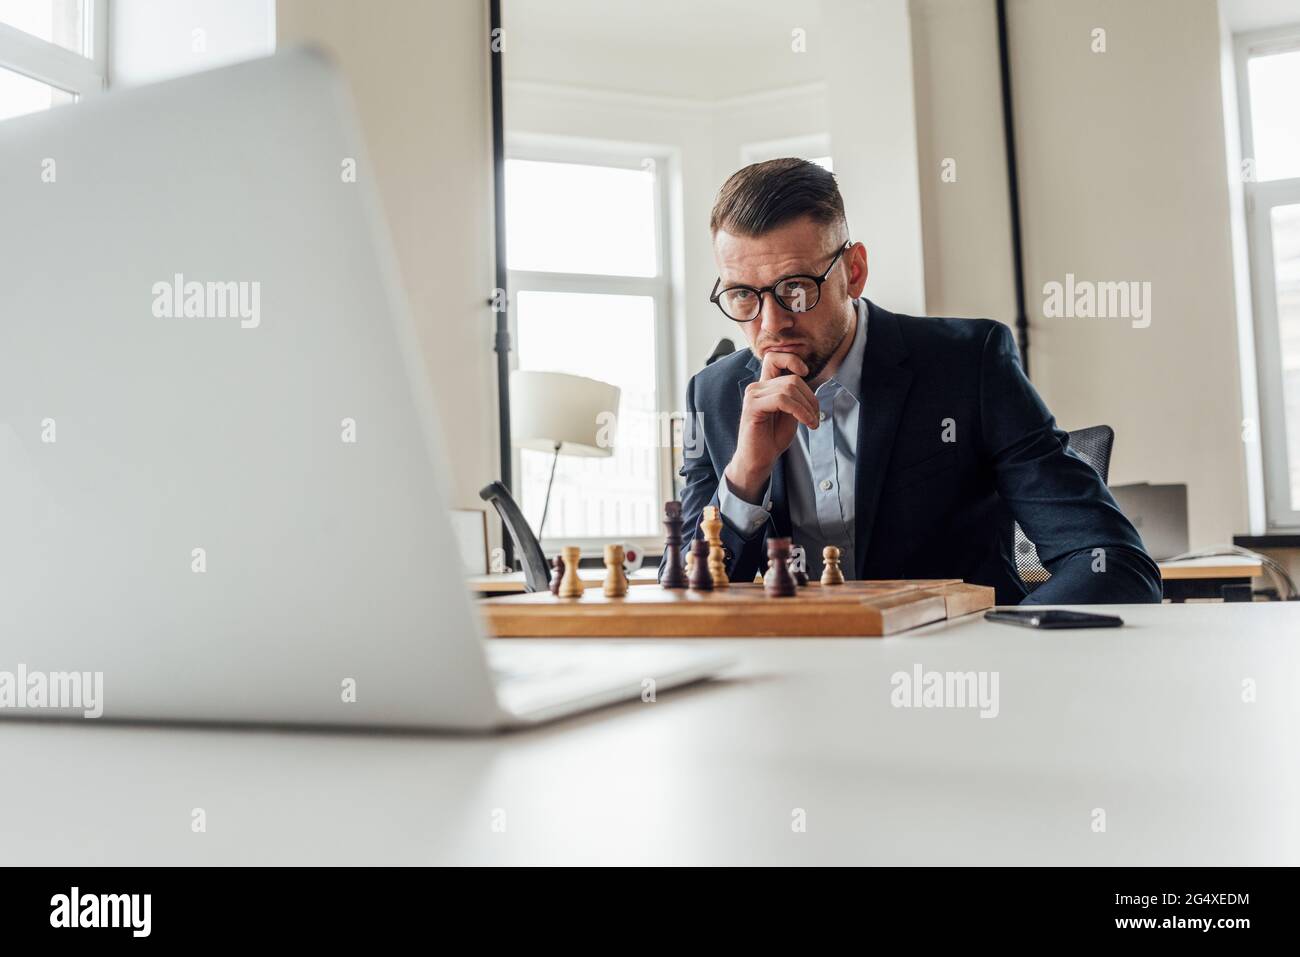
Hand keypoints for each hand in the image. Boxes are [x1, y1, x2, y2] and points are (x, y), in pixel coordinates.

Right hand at [724, 352, 818, 501]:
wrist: (758, 460)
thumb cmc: (772, 438)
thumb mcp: (790, 413)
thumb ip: (796, 397)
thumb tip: (810, 386)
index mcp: (765, 386)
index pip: (774, 358)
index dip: (791, 359)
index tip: (805, 372)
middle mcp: (756, 387)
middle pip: (792, 379)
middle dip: (811, 398)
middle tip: (816, 417)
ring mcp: (752, 395)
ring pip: (789, 389)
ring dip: (807, 407)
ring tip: (812, 422)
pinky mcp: (752, 407)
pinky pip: (782, 400)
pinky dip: (800, 411)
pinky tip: (806, 423)